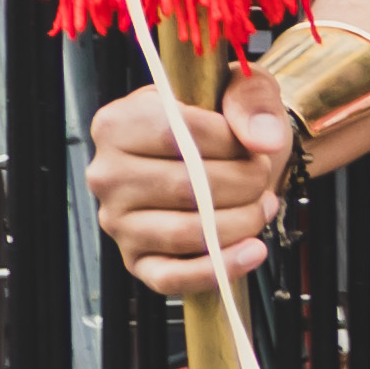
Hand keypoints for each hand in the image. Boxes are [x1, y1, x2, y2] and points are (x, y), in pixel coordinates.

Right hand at [91, 79, 290, 302]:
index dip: (228, 142)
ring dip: (241, 222)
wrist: (230, 161)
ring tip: (261, 206)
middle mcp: (107, 174)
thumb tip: (261, 138)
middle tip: (261, 177)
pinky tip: (251, 250)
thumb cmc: (226, 126)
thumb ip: (252, 100)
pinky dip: (219, 268)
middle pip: (185, 187)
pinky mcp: (136, 260)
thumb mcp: (241, 90)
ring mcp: (118, 221)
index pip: (174, 134)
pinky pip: (171, 278)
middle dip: (243, 185)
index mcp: (118, 123)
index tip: (252, 145)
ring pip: (185, 233)